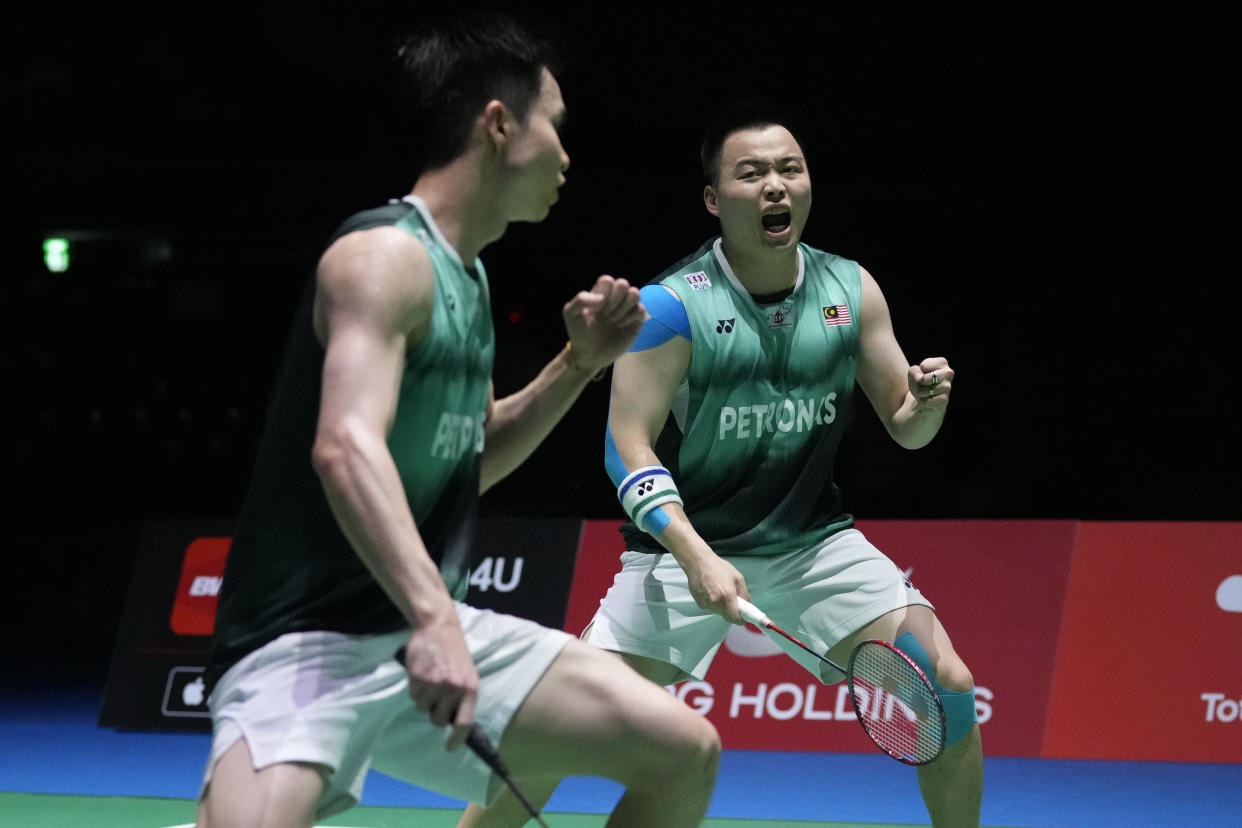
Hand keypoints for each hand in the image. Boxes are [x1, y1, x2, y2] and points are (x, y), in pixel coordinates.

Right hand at [402, 609, 478, 751]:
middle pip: (438, 720)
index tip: (450, 748)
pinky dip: (415, 688)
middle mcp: (453, 688)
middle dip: (434, 713)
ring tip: (430, 680)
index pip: (465, 722)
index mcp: (470, 688)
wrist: (439, 627)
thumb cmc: (455, 653)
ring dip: (424, 699)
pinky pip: (413, 695)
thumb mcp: (467, 674)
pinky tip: (421, 673)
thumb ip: (462, 696)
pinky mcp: (418, 677)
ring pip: (423, 708)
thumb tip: (454, 721)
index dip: (457, 739)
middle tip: (436, 699)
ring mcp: (435, 683)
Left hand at [562, 275, 645, 375]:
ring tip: (615, 320)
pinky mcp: (635, 322)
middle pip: (623, 283)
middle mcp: (614, 299)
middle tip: (607, 315)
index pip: (607, 280)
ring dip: (624, 306)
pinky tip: (622, 326)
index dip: (604, 292)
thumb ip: (580, 300)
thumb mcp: (570, 314)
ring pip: (635, 293)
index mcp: (600, 294)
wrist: (589, 355)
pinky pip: (641, 309)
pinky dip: (632, 316)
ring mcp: (626, 309)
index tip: (597, 308)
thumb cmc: (579, 333)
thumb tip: (601, 298)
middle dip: (615, 299)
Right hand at [683, 552, 750, 625]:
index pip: (736, 618)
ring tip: (719, 591)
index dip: (741, 619)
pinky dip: (714, 603)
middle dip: (732, 610)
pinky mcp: (700, 604)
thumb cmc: (718, 567)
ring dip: (722, 606)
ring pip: (719, 612)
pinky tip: (711, 591)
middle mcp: (716, 602)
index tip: (744, 616)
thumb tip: (747, 605)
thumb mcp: (737, 577)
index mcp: (727, 595)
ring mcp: (707, 604)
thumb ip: (744, 593)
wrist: (698, 562)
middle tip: (732, 599)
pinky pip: (711, 608)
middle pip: (728, 616)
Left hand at [909, 357, 952, 409]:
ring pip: (927, 390)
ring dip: (920, 393)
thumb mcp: (913, 373)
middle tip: (921, 384)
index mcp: (942, 362)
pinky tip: (928, 398)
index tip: (922, 374)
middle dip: (919, 383)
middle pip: (924, 379)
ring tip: (923, 391)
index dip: (918, 372)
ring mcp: (948, 386)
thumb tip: (921, 378)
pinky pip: (929, 400)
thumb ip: (914, 371)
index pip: (924, 366)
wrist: (923, 397)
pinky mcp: (945, 398)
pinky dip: (924, 400)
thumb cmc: (919, 381)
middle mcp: (948, 373)